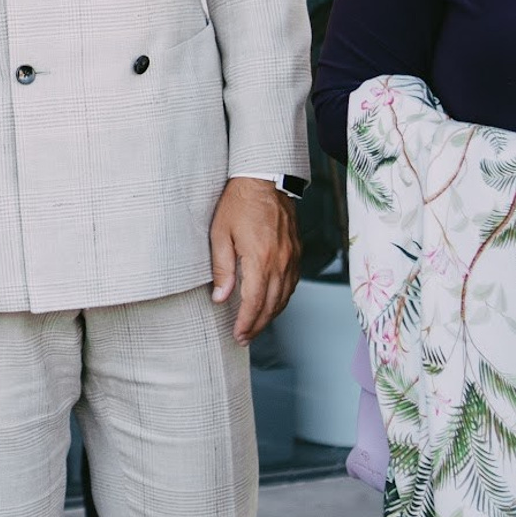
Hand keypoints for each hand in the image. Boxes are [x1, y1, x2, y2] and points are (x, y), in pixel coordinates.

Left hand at [210, 178, 300, 343]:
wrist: (264, 179)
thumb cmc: (238, 202)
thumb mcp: (220, 234)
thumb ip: (222, 268)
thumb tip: (221, 298)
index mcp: (260, 258)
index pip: (254, 302)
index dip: (246, 322)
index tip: (239, 335)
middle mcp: (280, 261)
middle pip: (271, 304)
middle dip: (258, 325)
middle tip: (245, 337)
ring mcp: (291, 257)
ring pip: (284, 296)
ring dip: (271, 314)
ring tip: (256, 325)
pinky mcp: (295, 251)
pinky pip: (292, 283)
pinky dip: (282, 298)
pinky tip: (272, 303)